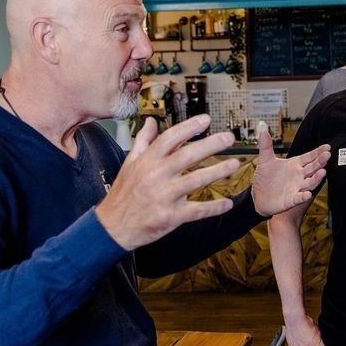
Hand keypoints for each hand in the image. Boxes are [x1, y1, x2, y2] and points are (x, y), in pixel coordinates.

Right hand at [96, 115, 239, 250]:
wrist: (112, 226)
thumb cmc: (124, 193)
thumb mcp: (130, 164)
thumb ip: (143, 141)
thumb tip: (150, 121)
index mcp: (147, 161)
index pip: (170, 138)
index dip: (189, 127)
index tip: (206, 119)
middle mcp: (156, 176)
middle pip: (186, 156)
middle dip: (210, 145)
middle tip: (228, 138)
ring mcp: (163, 196)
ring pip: (195, 181)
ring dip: (217, 172)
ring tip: (234, 164)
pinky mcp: (170, 216)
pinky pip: (196, 211)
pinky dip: (213, 207)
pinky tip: (227, 203)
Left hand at [251, 128, 329, 216]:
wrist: (257, 196)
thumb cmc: (264, 178)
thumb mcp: (264, 159)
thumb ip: (266, 145)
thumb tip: (263, 128)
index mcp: (294, 164)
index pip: (309, 157)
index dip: (318, 152)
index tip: (327, 147)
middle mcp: (298, 176)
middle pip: (312, 168)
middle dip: (320, 162)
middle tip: (327, 155)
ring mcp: (296, 188)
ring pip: (309, 183)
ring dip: (316, 178)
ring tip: (323, 171)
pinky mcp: (291, 200)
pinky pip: (299, 198)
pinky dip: (303, 196)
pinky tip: (307, 194)